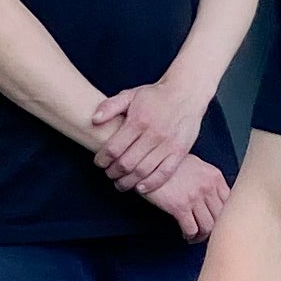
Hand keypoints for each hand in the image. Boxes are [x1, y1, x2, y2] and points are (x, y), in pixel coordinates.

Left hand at [90, 74, 204, 193]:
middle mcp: (153, 134)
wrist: (186, 93)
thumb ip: (110, 106)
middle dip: (113, 172)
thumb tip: (94, 120)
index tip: (99, 162)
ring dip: (128, 182)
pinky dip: (151, 184)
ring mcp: (168, 144)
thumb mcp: (131, 95)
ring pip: (143, 171)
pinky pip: (164, 173)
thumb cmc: (156, 96)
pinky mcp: (180, 152)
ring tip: (121, 184)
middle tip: (109, 174)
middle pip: (127, 163)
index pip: (114, 148)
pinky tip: (140, 187)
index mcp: (138, 121)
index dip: (103, 159)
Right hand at [141, 155, 230, 240]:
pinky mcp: (179, 206)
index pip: (230, 202)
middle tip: (206, 233)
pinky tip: (185, 234)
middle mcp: (208, 186)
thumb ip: (208, 180)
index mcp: (214, 176)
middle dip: (214, 228)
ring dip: (202, 235)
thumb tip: (215, 199)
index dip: (225, 216)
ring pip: (208, 226)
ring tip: (195, 236)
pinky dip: (189, 235)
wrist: (147, 162)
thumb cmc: (168, 163)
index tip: (218, 222)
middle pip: (221, 217)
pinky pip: (191, 229)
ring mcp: (194, 196)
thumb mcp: (195, 165)